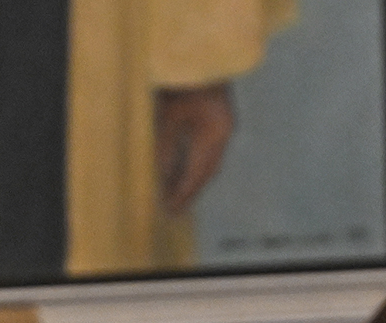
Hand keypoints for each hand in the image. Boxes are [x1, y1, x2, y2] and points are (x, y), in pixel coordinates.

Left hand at [155, 84, 235, 214]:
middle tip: (174, 210)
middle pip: (208, 170)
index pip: (199, 172)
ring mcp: (223, 124)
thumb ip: (166, 148)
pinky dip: (195, 162)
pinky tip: (184, 170)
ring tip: (178, 196)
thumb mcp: (168, 115)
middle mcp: (224, 131)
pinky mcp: (218, 118)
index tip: (170, 210)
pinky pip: (208, 148)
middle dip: (190, 190)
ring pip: (209, 160)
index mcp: (216, 132)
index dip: (183, 192)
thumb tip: (161, 180)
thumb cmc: (181, 79)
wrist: (196, 49)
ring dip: (193, 177)